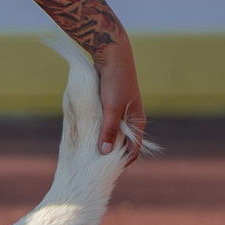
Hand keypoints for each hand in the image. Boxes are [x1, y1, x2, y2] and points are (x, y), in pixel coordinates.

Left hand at [96, 32, 146, 159]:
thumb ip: (108, 130)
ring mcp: (121, 112)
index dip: (122, 161)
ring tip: (88, 150)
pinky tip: (86, 133)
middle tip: (93, 161)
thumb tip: (105, 152)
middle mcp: (131, 119)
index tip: (106, 169)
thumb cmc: (115, 81)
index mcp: (137, 122)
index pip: (134, 150)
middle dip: (110, 152)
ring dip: (103, 140)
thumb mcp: (112, 108)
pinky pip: (105, 122)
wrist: (112, 55)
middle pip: (122, 143)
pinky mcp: (111, 105)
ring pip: (113, 132)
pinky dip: (98, 128)